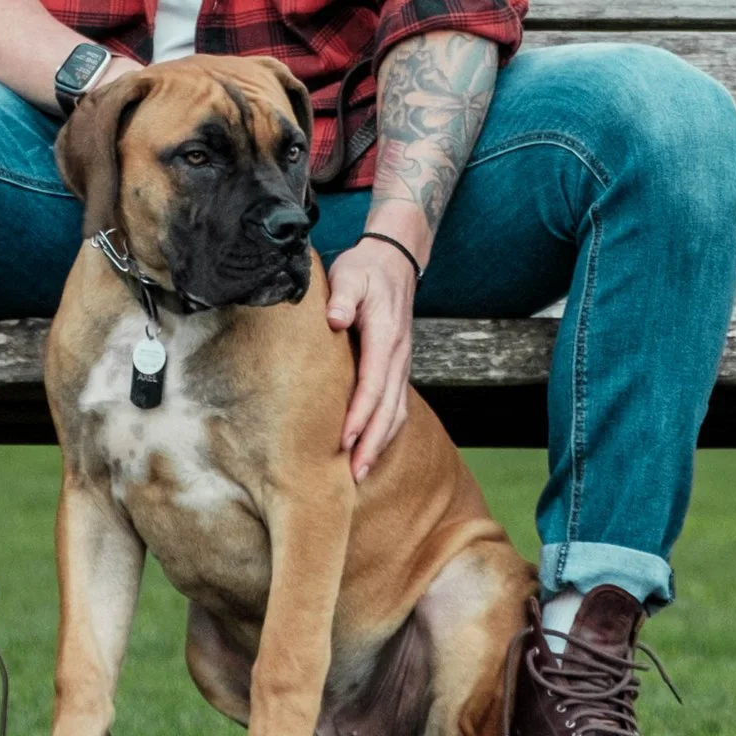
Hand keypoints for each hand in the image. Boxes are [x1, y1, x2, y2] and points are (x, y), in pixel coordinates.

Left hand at [325, 231, 419, 482]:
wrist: (394, 261)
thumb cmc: (366, 270)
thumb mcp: (351, 273)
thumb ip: (342, 295)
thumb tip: (335, 319)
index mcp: (385, 335)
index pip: (373, 382)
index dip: (360, 414)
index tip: (345, 440)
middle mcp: (397, 354)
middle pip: (388, 407)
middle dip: (372, 442)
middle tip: (354, 474)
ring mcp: (400, 363)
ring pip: (395, 411)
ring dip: (380, 443)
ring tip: (360, 472)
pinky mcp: (396, 367)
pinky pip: (396, 405)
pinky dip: (385, 431)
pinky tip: (371, 449)